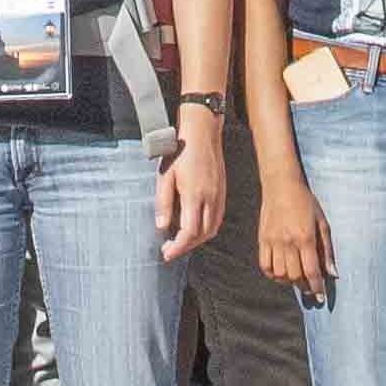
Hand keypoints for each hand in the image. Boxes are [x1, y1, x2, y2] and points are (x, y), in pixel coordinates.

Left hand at [154, 121, 235, 258]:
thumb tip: (162, 227)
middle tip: (169, 249)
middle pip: (203, 235)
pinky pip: (217, 219)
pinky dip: (206, 229)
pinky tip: (194, 226)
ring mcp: (219, 196)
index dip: (178, 247)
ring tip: (180, 240)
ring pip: (212, 228)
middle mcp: (211, 198)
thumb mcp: (165, 175)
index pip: (189, 232)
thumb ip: (163, 203)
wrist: (202, 131)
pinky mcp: (223, 192)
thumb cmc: (180, 150)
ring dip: (197, 239)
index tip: (166, 254)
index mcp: (195, 195)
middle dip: (186, 246)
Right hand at [253, 168, 330, 301]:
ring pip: (279, 274)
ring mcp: (273, 241)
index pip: (312, 271)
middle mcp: (288, 242)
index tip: (321, 297)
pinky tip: (282, 273)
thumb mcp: (322, 223)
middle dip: (304, 286)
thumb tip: (332, 274)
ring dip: (289, 281)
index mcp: (305, 237)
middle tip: (310, 288)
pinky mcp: (262, 240)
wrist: (281, 186)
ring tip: (297, 279)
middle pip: (295, 276)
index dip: (317, 287)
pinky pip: (265, 266)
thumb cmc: (306, 203)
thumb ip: (327, 250)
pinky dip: (273, 275)